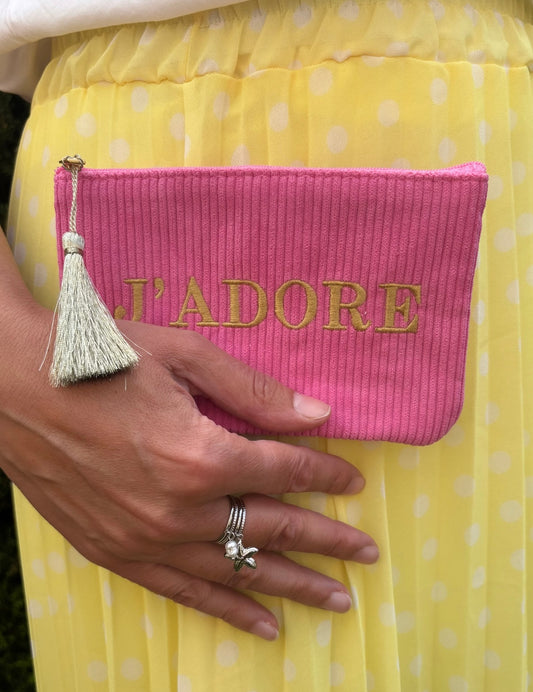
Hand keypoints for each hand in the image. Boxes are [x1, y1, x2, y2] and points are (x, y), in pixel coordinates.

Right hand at [0, 307, 377, 640]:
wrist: (15, 385)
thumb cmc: (102, 358)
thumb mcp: (184, 355)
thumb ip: (253, 391)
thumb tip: (318, 415)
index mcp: (200, 454)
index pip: (285, 471)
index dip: (325, 474)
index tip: (352, 481)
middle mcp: (178, 508)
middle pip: (272, 528)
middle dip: (326, 540)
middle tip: (366, 553)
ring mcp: (145, 539)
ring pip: (237, 571)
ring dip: (293, 585)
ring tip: (337, 599)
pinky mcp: (115, 553)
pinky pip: (185, 593)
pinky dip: (229, 611)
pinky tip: (264, 625)